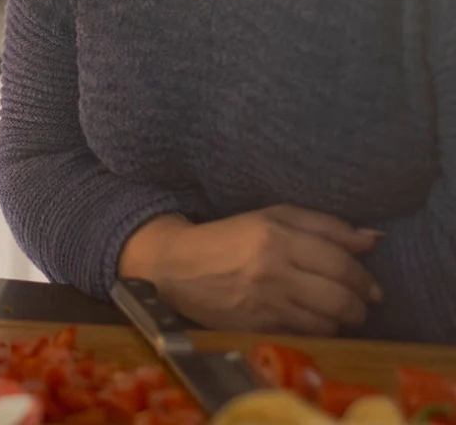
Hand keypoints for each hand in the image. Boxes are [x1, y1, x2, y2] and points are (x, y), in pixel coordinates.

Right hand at [122, 208, 382, 334]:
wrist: (178, 265)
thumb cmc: (230, 236)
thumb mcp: (271, 217)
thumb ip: (323, 225)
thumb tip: (373, 238)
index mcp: (276, 235)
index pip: (338, 260)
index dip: (364, 276)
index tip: (372, 286)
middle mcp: (273, 269)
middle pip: (339, 295)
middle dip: (362, 303)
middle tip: (365, 303)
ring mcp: (266, 301)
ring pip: (327, 320)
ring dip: (345, 320)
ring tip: (344, 314)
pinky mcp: (259, 326)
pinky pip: (306, 334)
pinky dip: (321, 331)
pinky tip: (319, 323)